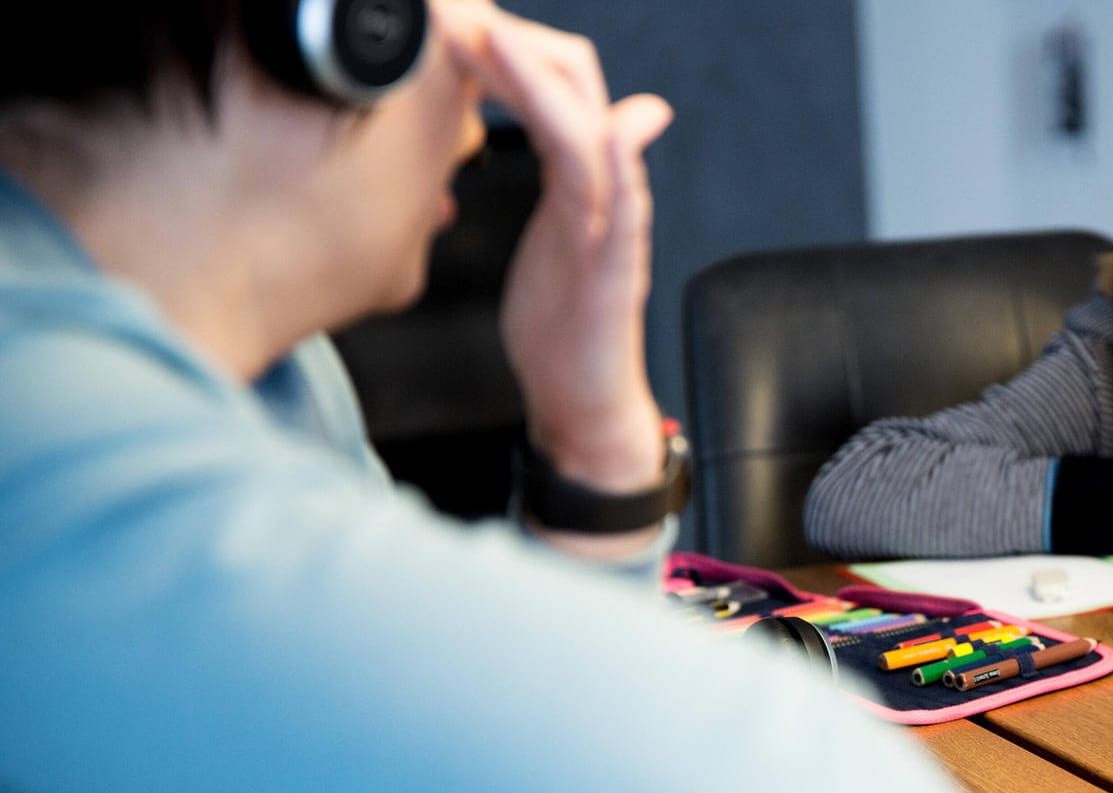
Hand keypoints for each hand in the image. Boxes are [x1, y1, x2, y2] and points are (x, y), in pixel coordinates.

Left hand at [443, 8, 672, 492]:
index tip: (454, 28)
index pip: (555, 92)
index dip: (508, 53)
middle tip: (461, 20)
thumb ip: (547, 176)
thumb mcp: (546, 231)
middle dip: (520, 51)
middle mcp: (603, 193)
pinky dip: (618, 166)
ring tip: (494, 44)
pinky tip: (610, 133)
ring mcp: (613, 230)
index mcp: (579, 180)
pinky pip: (623, 210)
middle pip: (579, 95)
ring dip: (543, 87)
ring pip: (590, 138)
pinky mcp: (616, 272)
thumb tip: (535, 126)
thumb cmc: (563, 324)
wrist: (585, 400)